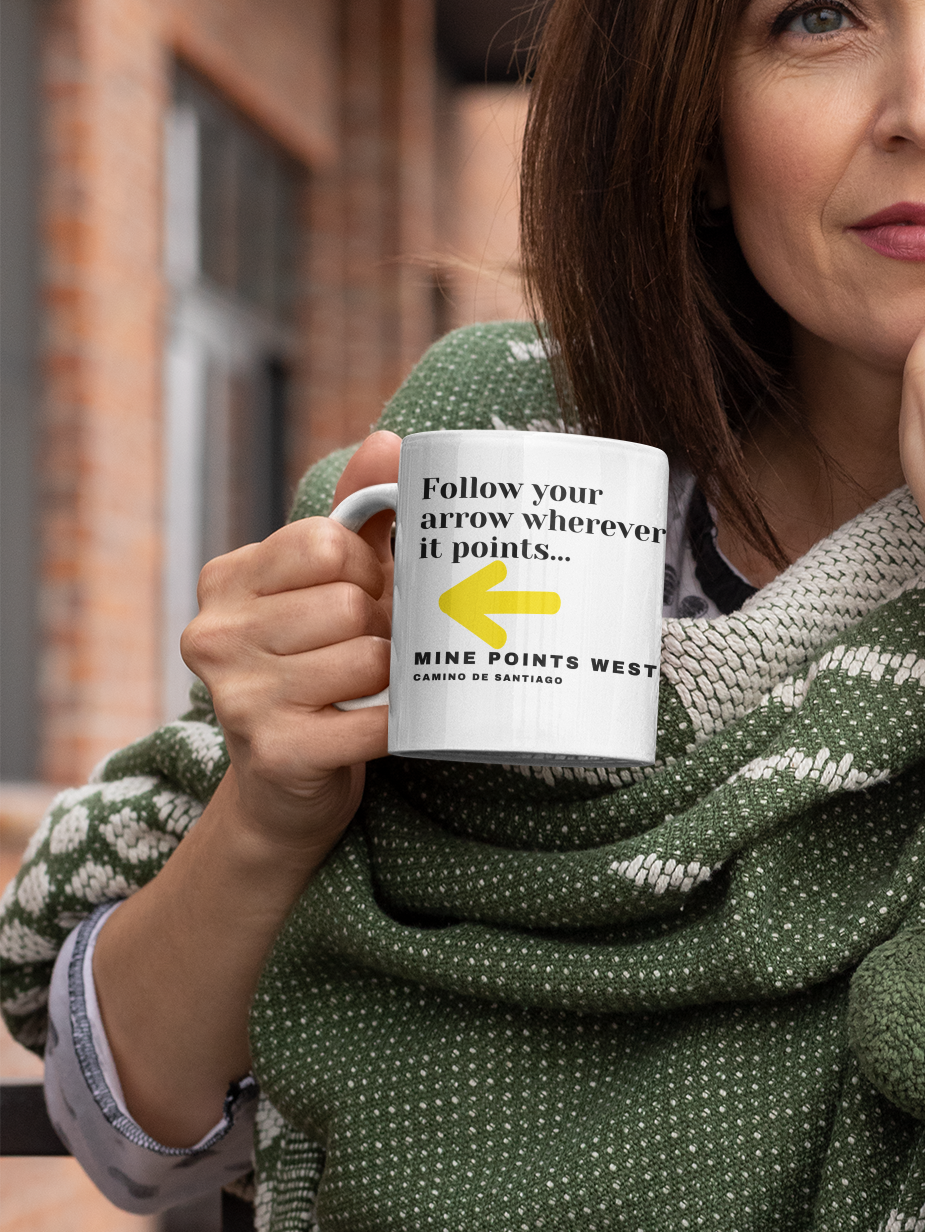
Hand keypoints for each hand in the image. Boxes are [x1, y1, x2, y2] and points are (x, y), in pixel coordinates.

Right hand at [179, 430, 401, 875]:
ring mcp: (238, 697)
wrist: (287, 788)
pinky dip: (400, 723)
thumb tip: (390, 442)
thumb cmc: (318, 666)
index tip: (362, 595)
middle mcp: (216, 634)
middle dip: (382, 626)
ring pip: (369, 657)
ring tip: (372, 687)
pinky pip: (375, 721)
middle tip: (372, 650)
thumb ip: (358, 513)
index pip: (329, 543)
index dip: (367, 568)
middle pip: (350, 603)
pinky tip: (389, 724)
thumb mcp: (331, 584)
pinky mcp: (275, 753)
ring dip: (392, 676)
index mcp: (227, 580)